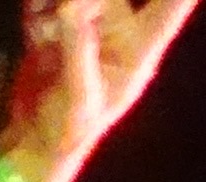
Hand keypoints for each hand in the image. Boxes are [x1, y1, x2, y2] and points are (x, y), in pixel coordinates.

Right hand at [0, 0, 198, 176]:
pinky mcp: (59, 26)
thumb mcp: (79, 97)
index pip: (171, 7)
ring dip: (51, 4)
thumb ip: (77, 49)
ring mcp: (89, 24)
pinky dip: (36, 9)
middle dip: (85, 1)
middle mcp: (118, 30)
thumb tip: (70, 7)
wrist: (34, 142)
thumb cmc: (68, 133)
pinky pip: (47, 1)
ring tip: (43, 35)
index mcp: (139, 48)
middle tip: (61, 15)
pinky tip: (34, 33)